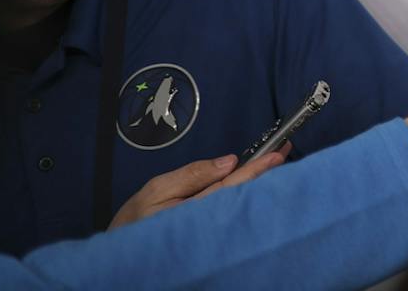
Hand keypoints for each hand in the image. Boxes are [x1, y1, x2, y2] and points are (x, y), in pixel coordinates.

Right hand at [108, 144, 288, 227]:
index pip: (233, 186)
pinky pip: (235, 212)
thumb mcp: (157, 190)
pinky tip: (257, 183)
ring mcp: (214, 232)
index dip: (256, 169)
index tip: (277, 153)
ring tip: (275, 161)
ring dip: (260, 183)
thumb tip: (229, 161)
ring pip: (243, 204)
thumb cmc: (136, 222)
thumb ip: (192, 175)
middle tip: (284, 150)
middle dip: (266, 173)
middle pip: (245, 195)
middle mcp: (211, 224)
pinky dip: (248, 195)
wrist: (122, 256)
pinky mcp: (214, 235)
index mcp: (196, 211)